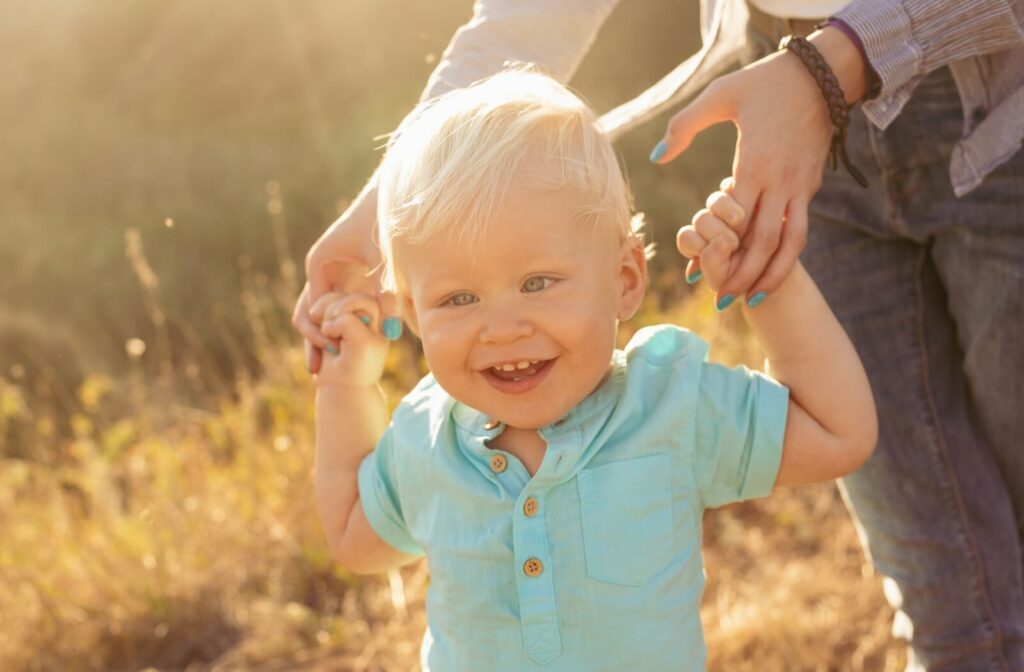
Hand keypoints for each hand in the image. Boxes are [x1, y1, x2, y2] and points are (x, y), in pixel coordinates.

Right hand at [293, 183, 401, 373]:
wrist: (393, 199)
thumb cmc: (388, 226)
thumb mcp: (387, 264)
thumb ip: (389, 299)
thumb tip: (391, 334)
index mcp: (319, 262)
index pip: (313, 307)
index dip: (322, 334)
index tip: (333, 356)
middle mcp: (319, 268)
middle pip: (309, 312)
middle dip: (313, 342)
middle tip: (317, 372)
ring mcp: (330, 271)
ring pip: (320, 311)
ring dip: (322, 336)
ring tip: (323, 367)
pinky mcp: (344, 275)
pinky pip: (335, 305)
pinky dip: (338, 325)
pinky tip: (344, 347)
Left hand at [651, 27, 866, 305]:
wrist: (823, 73)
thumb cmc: (764, 82)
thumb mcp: (720, 96)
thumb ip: (684, 126)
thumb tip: (656, 157)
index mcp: (755, 162)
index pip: (735, 219)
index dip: (716, 250)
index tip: (698, 274)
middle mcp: (781, 181)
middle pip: (763, 241)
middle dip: (744, 276)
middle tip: (723, 301)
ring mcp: (800, 186)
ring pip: (790, 243)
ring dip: (772, 274)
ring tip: (753, 299)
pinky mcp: (811, 186)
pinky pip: (800, 229)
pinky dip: (787, 255)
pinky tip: (772, 270)